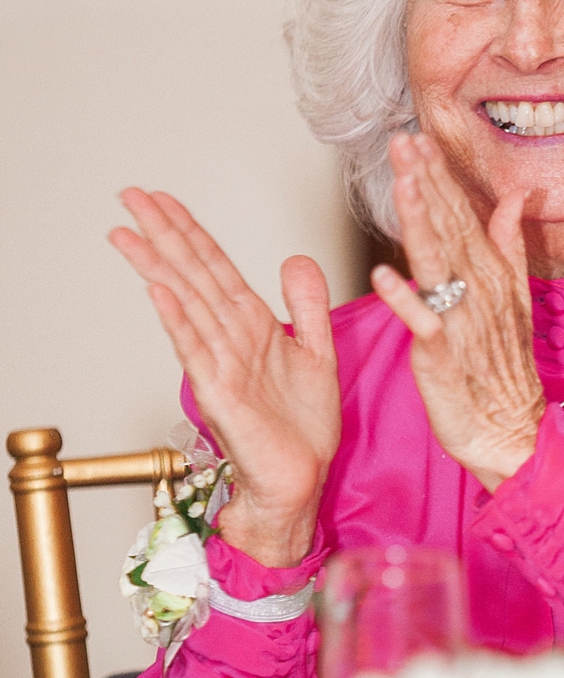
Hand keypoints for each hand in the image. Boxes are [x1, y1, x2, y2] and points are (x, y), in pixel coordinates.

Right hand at [110, 190, 339, 566]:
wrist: (301, 481)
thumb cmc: (302, 429)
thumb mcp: (318, 352)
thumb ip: (307, 305)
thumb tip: (295, 259)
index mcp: (253, 327)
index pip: (215, 267)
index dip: (191, 231)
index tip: (163, 200)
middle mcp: (231, 340)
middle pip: (192, 276)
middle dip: (163, 234)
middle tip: (130, 196)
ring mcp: (221, 365)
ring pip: (186, 304)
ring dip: (158, 266)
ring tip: (130, 233)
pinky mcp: (220, 394)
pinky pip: (196, 350)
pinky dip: (178, 320)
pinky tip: (160, 291)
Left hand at [371, 133, 544, 492]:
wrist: (511, 429)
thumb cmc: (504, 367)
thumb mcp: (514, 297)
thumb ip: (510, 242)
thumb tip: (515, 195)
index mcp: (489, 273)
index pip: (461, 213)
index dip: (437, 176)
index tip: (415, 138)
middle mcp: (476, 289)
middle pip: (447, 226)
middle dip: (424, 181)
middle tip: (402, 140)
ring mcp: (461, 320)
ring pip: (436, 261)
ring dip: (419, 221)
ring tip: (402, 183)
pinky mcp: (444, 355)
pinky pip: (424, 322)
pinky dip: (405, 298)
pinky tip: (383, 273)